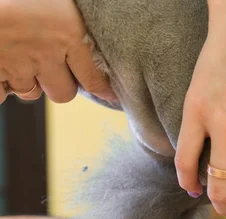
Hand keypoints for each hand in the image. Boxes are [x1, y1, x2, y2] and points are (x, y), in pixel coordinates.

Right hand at [0, 0, 115, 103]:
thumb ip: (64, 19)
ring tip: (16, 57)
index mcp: (68, 31)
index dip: (102, 89)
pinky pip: (0, 95)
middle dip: (58, 85)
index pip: (94, 77)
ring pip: (31, 93)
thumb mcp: (53, 0)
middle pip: (64, 93)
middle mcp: (47, 54)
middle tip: (48, 68)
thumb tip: (77, 32)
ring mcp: (17, 65)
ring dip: (27, 82)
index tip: (108, 94)